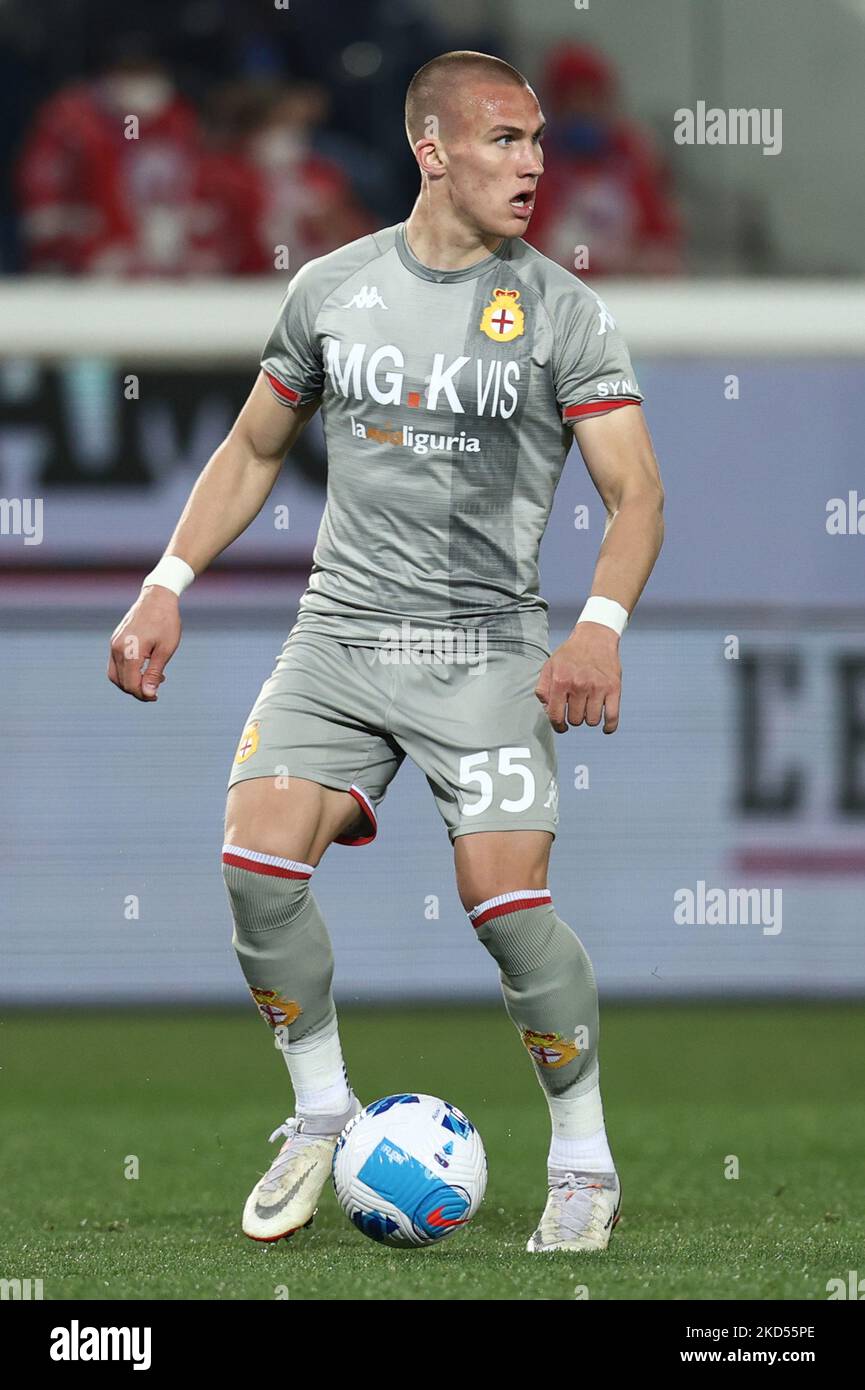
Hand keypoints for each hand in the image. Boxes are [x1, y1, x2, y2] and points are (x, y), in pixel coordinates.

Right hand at [107, 585, 181, 700]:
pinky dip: (126, 671)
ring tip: (151, 680)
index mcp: (130, 652)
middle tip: (154, 691)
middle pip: (121, 682)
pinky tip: (144, 668)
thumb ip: (155, 673)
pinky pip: (115, 663)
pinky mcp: (115, 640)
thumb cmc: (166, 622)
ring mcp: (113, 643)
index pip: (131, 684)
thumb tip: (149, 694)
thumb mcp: (165, 650)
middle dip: (136, 690)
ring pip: (115, 674)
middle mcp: (116, 649)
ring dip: (130, 682)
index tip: (156, 696)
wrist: (157, 597)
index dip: (143, 695)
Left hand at [535, 623, 621, 733]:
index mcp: (560, 681)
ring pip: (591, 720)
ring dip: (589, 719)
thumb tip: (547, 709)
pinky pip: (612, 717)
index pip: (556, 715)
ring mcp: (598, 687)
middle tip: (576, 708)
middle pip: (575, 720)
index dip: (557, 726)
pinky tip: (605, 728)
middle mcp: (579, 685)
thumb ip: (543, 688)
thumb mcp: (550, 666)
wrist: (595, 638)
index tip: (561, 727)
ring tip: (588, 708)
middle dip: (574, 718)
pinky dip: (609, 727)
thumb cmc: (570, 654)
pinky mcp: (614, 688)